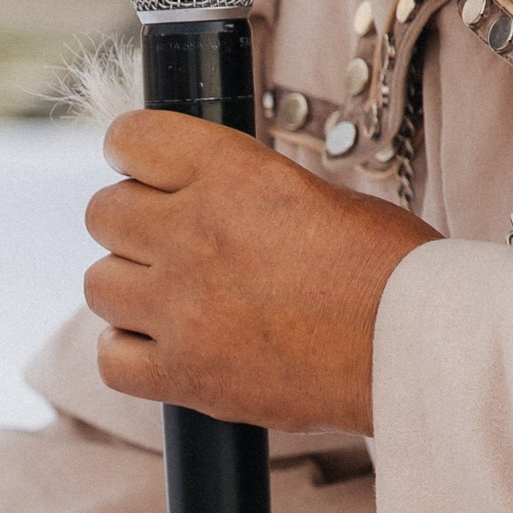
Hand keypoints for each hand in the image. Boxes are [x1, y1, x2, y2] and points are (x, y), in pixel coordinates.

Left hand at [83, 110, 433, 433]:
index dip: (136, 154)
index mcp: (231, 174)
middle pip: (103, 213)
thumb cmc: (387, 270)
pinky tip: (167, 347)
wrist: (413, 350)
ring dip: (129, 288)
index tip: (149, 172)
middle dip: (132, 224)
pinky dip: (129, 353)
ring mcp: (181, 308)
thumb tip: (196, 192)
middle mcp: (194, 234)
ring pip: (98, 284)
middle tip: (172, 243)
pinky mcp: (184, 374)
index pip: (130, 138)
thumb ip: (242, 188)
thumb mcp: (315, 192)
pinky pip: (111, 358)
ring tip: (174, 298)